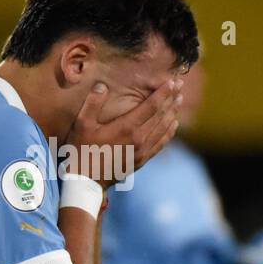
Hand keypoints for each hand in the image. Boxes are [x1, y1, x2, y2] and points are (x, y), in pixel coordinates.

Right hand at [65, 77, 181, 187]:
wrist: (86, 182)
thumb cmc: (81, 151)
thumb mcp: (81, 125)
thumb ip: (93, 103)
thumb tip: (102, 86)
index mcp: (127, 127)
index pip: (152, 105)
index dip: (164, 92)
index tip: (173, 81)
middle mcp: (139, 139)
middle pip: (162, 115)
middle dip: (172, 98)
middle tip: (180, 85)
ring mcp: (142, 151)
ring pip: (164, 128)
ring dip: (173, 112)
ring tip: (179, 100)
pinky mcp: (142, 160)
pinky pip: (161, 143)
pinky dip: (170, 132)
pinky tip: (174, 124)